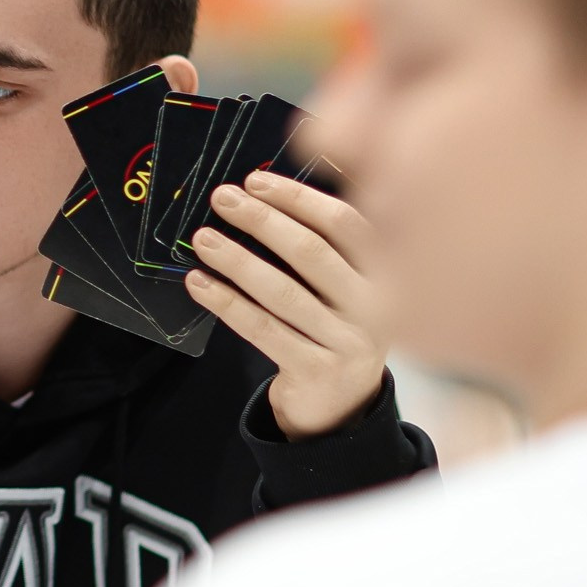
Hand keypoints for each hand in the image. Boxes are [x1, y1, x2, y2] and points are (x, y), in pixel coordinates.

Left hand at [184, 171, 388, 438]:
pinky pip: (263, 329)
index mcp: (388, 273)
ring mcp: (349, 342)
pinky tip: (199, 283)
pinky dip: (226, 302)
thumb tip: (258, 197)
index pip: (344, 223)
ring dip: (237, 260)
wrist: (342, 406)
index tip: (255, 181)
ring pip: (283, 291)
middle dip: (262, 221)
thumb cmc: (333, 328)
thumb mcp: (345, 286)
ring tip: (203, 240)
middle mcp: (377, 306)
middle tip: (222, 198)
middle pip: (312, 252)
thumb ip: (322, 245)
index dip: (297, 198)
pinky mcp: (317, 371)